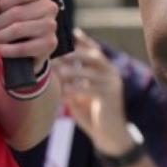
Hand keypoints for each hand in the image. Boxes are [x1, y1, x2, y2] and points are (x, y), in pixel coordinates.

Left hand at [0, 0, 58, 72]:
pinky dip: (7, 50)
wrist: (22, 38)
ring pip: (19, 29)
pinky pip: (24, 47)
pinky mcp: (50, 43)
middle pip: (17, 12)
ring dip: (0, 35)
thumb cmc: (9, 14)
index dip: (2, 2)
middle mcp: (50, 6)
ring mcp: (51, 25)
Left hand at [57, 30, 129, 154]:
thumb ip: (72, 81)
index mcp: (106, 70)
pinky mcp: (110, 97)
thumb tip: (54, 69)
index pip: (94, 50)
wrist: (110, 134)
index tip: (70, 32)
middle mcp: (112, 73)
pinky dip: (76, 89)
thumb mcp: (81, 94)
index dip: (83, 41)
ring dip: (73, 71)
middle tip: (57, 53)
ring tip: (58, 71)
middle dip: (75, 53)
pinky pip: (91, 89)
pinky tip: (64, 91)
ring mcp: (112, 85)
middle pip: (94, 56)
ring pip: (91, 72)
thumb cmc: (93, 113)